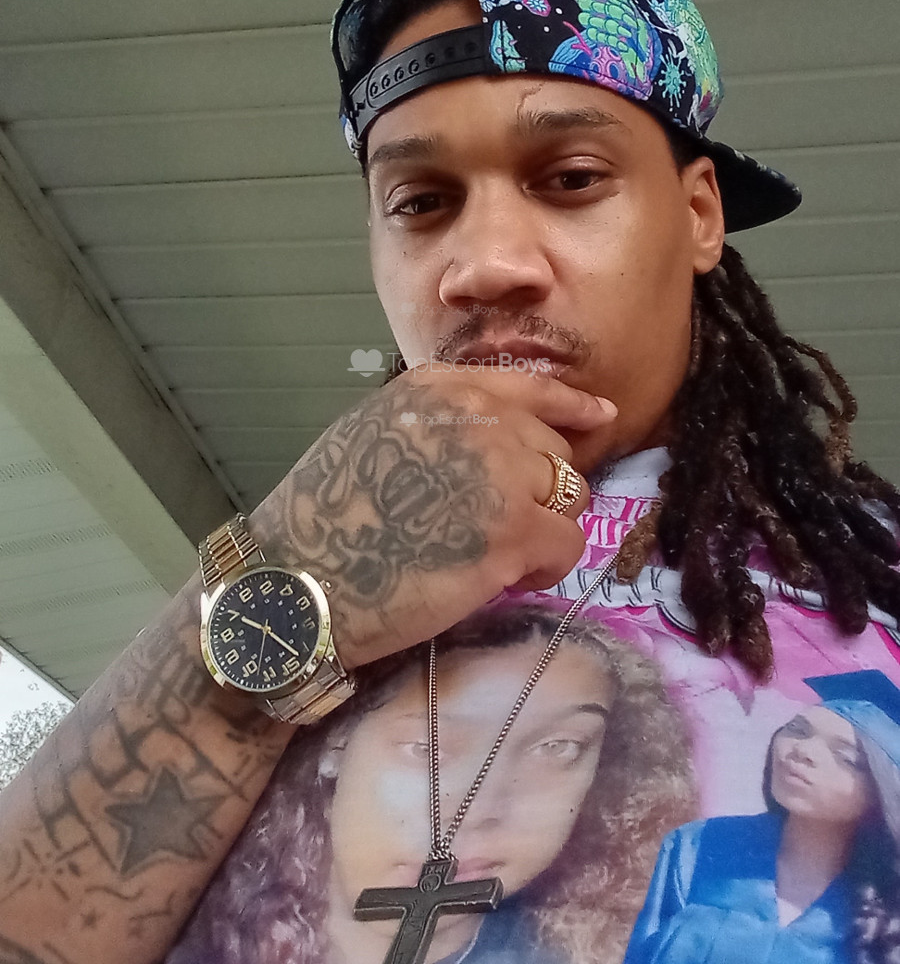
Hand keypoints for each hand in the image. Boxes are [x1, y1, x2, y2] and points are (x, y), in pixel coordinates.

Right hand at [248, 364, 616, 667]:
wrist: (300, 581)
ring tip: (504, 556)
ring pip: (571, 495)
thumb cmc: (323, 519)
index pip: (528, 386)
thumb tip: (496, 438)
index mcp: (438, 390)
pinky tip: (507, 580)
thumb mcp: (373, 434)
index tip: (599, 416)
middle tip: (503, 527)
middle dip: (540, 490)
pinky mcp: (514, 531)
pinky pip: (567, 544)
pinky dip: (545, 567)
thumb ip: (437, 423)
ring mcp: (501, 472)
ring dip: (546, 527)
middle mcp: (477, 418)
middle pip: (555, 450)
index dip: (569, 406)